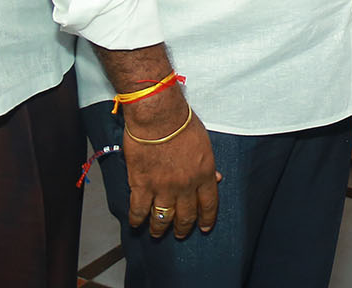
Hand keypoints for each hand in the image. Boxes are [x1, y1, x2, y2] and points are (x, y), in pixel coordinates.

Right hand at [120, 96, 221, 238]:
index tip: (204, 228)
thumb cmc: (182, 122)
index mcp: (203, 174)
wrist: (158, 117)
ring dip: (160, 228)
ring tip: (157, 233)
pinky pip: (139, 210)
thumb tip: (216, 178)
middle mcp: (185, 186)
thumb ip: (208, 164)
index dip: (206, 219)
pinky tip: (136, 223)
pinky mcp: (141, 185)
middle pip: (186, 215)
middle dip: (183, 228)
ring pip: (163, 218)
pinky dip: (136, 219)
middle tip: (180, 234)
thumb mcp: (204, 142)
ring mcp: (163, 188)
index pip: (209, 204)